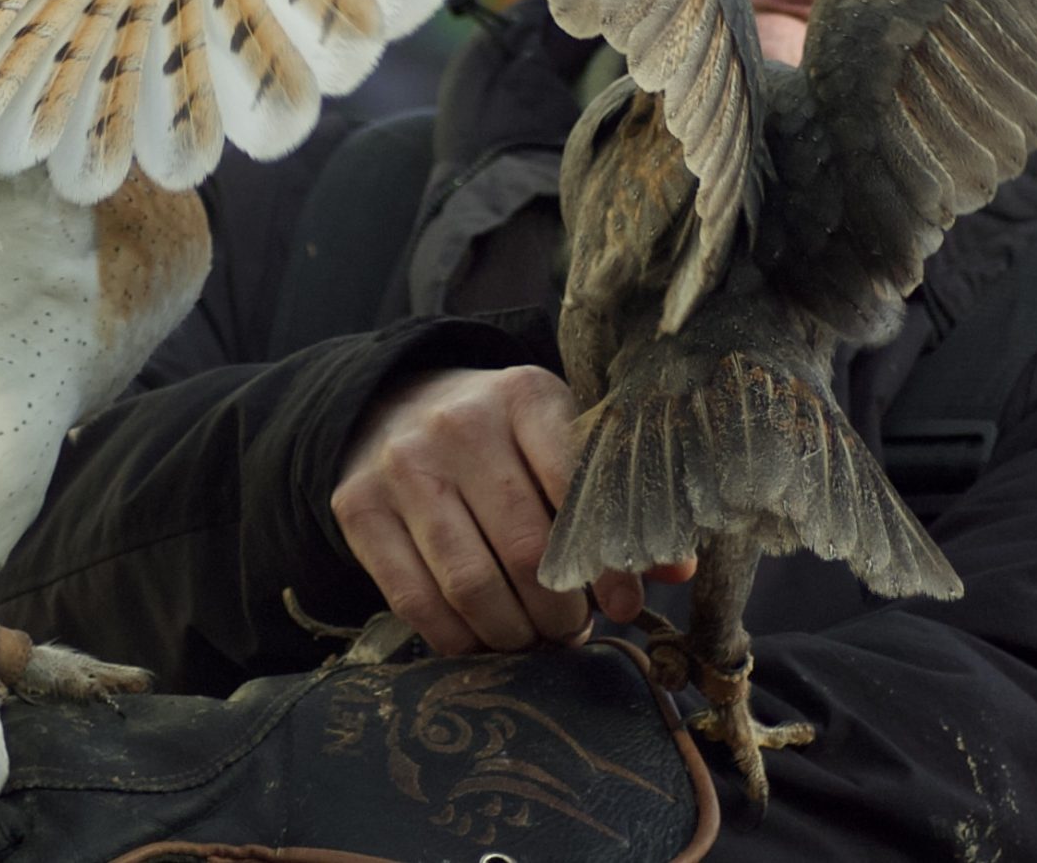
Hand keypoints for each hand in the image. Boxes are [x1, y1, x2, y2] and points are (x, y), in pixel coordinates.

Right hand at [330, 365, 693, 654]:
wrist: (396, 405)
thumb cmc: (501, 436)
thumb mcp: (559, 440)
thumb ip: (616, 496)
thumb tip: (678, 566)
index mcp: (524, 395)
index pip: (576, 490)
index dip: (608, 564)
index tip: (624, 606)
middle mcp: (458, 424)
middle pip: (524, 552)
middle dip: (559, 612)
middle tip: (572, 629)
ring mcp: (402, 466)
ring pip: (470, 584)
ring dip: (513, 633)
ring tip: (533, 639)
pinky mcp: (357, 507)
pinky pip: (414, 600)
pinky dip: (457, 639)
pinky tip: (482, 641)